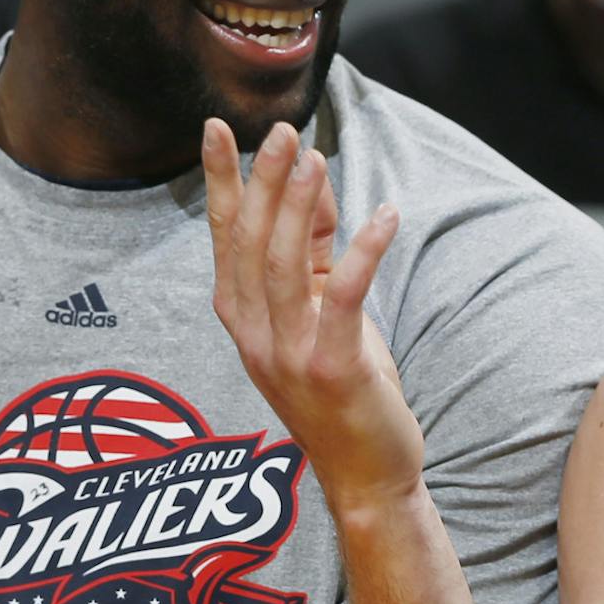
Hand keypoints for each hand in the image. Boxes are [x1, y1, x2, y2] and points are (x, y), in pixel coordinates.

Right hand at [202, 117, 423, 509]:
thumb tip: (312, 179)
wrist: (365, 474)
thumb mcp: (320, 310)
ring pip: (283, 265)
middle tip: (281, 130)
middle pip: (250, 242)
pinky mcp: (331, 369)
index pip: (225, 236)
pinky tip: (386, 215)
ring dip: (298, 207)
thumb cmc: (343, 386)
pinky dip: (363, 251)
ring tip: (315, 157)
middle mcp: (252, 334)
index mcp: (242, 317)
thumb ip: (314, 250)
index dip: (221, 182)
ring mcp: (287, 354)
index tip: (218, 128)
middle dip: (262, 181)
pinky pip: (342, 298)